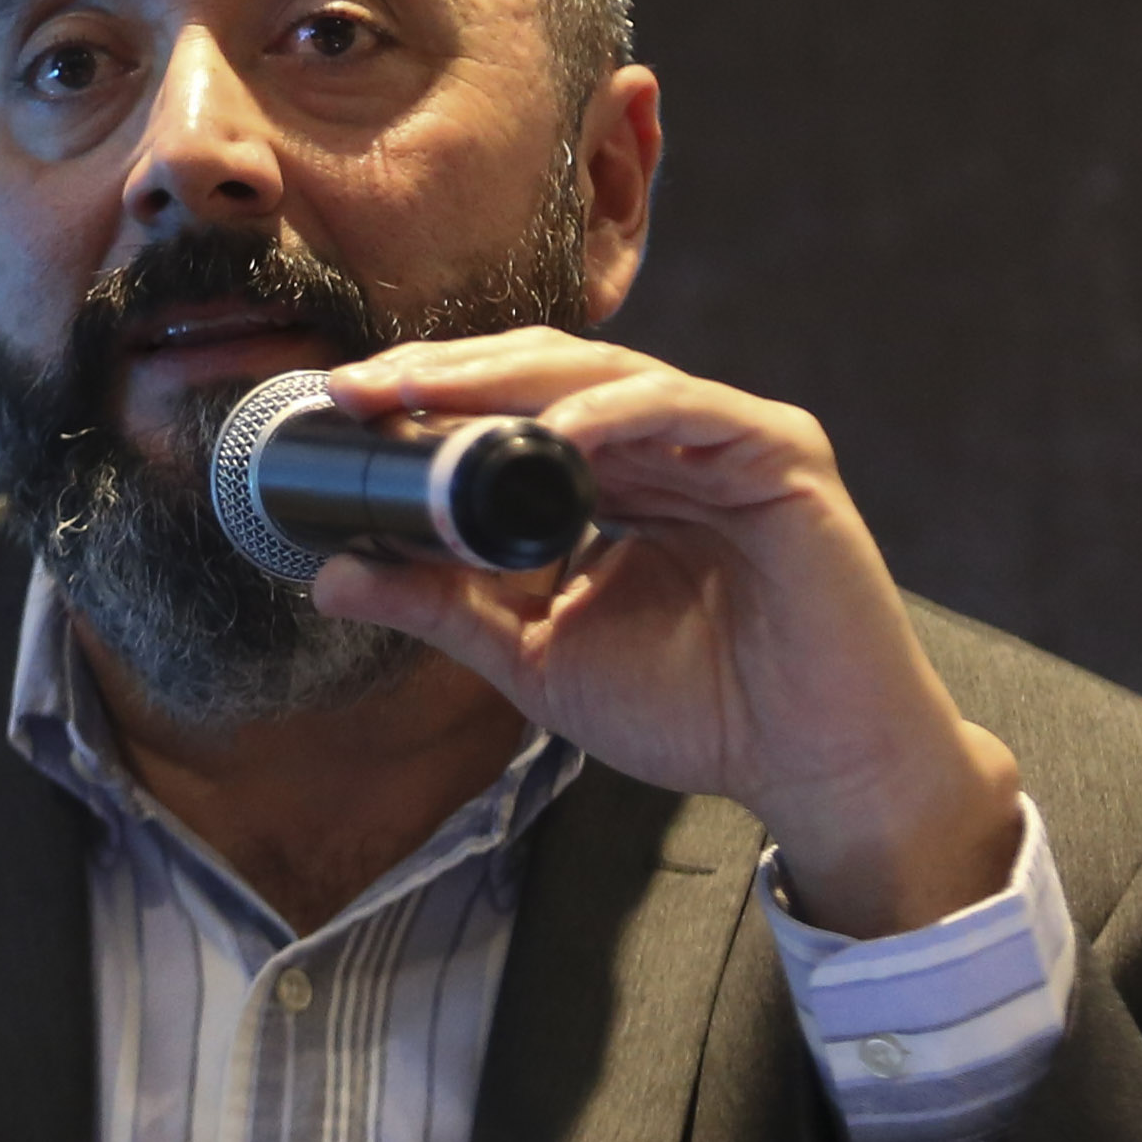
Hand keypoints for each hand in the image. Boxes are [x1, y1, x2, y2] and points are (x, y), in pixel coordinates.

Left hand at [308, 328, 1020, 936]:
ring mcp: (724, 440)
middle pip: (545, 377)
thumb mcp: (536, 657)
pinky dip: (615, 417)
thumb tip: (332, 577)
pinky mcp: (779, 454)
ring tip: (425, 392)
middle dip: (447, 374)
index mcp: (614, 478)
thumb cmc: (697, 712)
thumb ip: (445, 609)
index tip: (341, 411)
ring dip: (508, 381)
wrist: (808, 767)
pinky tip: (549, 439)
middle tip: (360, 386)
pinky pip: (686, 411)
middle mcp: (666, 444)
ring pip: (605, 378)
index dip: (427, 401)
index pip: (509, 410)